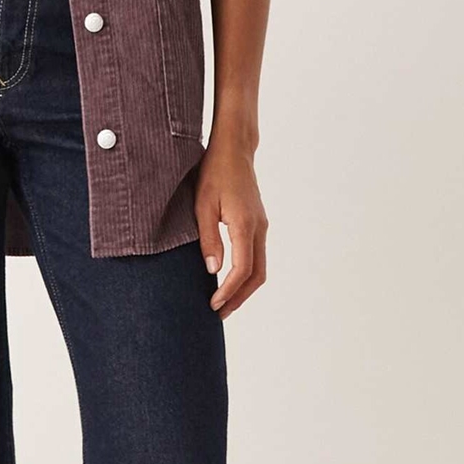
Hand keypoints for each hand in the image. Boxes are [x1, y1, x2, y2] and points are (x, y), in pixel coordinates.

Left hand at [195, 140, 267, 317]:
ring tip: (224, 302)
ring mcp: (261, 226)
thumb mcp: (203, 205)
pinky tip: (230, 280)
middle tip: (219, 313)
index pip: (242, 269)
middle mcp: (259, 228)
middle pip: (257, 274)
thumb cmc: (215, 172)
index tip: (213, 304)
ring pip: (260, 267)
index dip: (228, 291)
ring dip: (244, 288)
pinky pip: (257, 256)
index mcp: (244, 224)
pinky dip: (246, 274)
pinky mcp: (258, 224)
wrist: (234, 150)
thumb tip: (212, 270)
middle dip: (239, 297)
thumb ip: (208, 239)